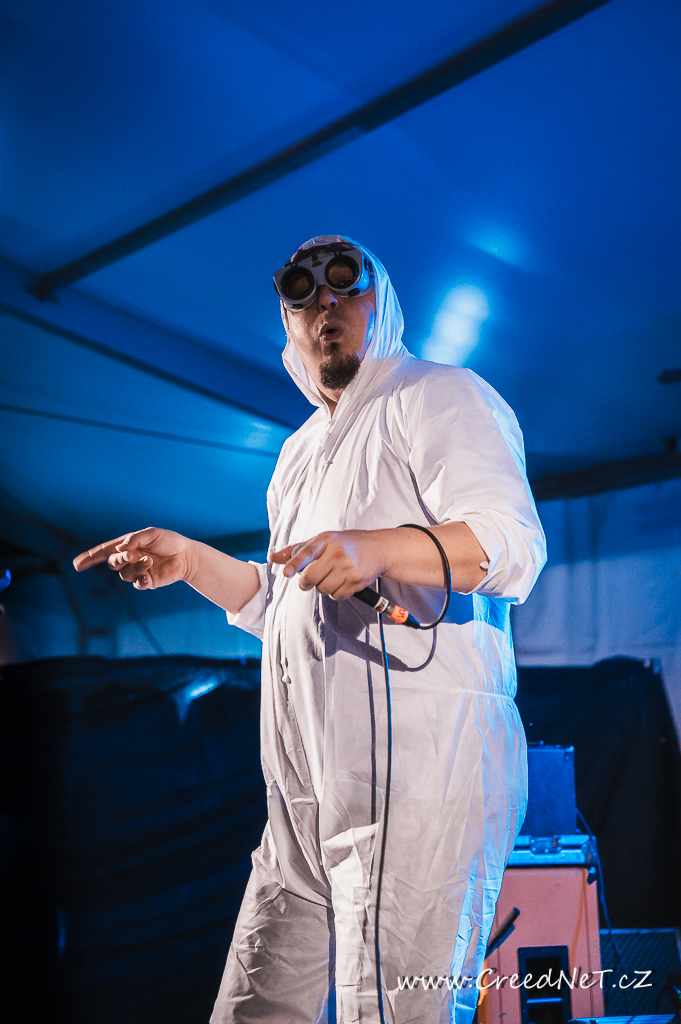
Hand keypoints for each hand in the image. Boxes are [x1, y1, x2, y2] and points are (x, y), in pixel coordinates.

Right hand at [73, 527, 193, 589]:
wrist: (186, 555)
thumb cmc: (169, 541)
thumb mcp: (152, 533)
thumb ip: (135, 538)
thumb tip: (121, 548)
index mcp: (127, 546)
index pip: (104, 552)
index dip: (90, 558)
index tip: (76, 565)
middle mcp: (130, 559)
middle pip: (113, 563)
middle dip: (119, 559)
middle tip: (131, 555)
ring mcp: (138, 571)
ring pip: (125, 574)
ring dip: (135, 567)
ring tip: (150, 561)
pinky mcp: (148, 581)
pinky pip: (137, 584)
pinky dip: (140, 580)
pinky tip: (148, 576)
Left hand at [269, 530, 386, 599]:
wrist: (377, 549)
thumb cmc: (346, 544)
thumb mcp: (322, 541)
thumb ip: (296, 550)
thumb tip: (272, 557)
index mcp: (325, 540)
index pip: (306, 553)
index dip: (294, 564)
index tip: (286, 573)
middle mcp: (337, 553)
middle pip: (312, 577)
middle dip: (306, 582)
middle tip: (309, 580)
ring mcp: (348, 568)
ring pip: (323, 589)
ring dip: (322, 587)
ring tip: (331, 576)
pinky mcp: (356, 581)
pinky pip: (336, 596)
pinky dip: (335, 593)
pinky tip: (341, 581)